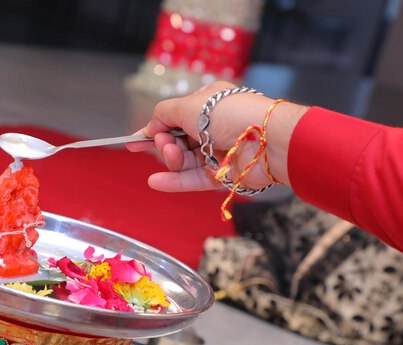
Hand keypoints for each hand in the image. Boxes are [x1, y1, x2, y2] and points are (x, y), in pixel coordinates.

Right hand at [128, 81, 308, 192]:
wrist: (268, 139)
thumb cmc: (232, 114)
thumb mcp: (190, 105)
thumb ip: (163, 114)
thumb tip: (150, 127)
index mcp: (207, 105)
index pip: (174, 118)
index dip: (154, 129)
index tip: (134, 141)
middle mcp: (212, 127)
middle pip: (176, 141)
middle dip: (165, 143)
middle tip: (165, 143)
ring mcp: (217, 152)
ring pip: (184, 161)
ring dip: (171, 160)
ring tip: (171, 156)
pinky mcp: (221, 174)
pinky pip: (193, 179)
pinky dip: (175, 181)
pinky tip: (156, 182)